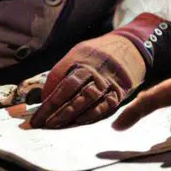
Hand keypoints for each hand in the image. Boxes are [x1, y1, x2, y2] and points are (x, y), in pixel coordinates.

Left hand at [28, 32, 147, 128]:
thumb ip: (62, 72)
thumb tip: (45, 97)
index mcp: (81, 57)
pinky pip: (106, 104)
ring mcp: (108, 79)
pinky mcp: (120, 90)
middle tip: (43, 123)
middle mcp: (94, 67)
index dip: (48, 98)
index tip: (37, 114)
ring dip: (71, 113)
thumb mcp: (78, 52)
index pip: (60, 79)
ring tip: (56, 125)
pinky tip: (80, 121)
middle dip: (55, 108)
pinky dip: (92, 114)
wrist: (132, 45)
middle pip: (72, 88)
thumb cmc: (99, 53)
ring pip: (87, 97)